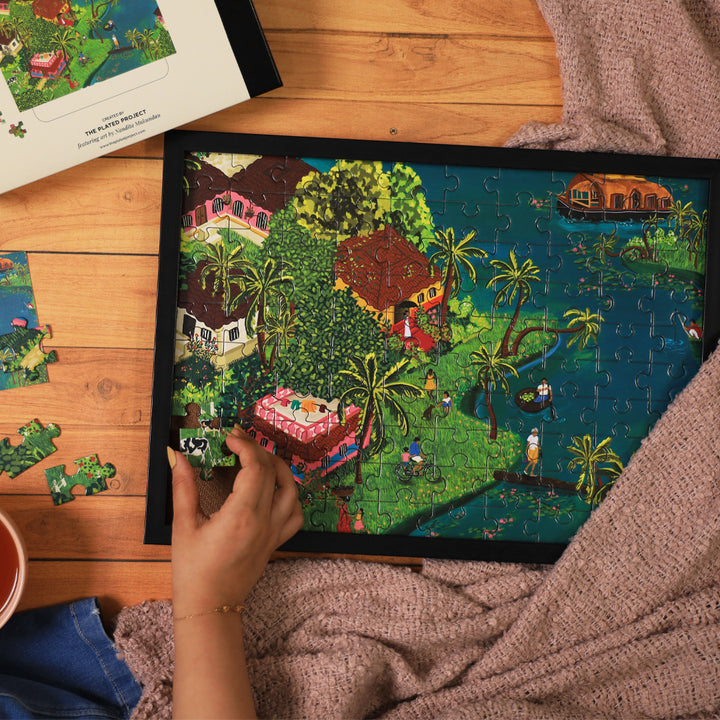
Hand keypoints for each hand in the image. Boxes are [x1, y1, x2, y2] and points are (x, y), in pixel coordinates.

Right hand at [170, 426, 303, 615]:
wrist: (210, 607)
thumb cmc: (193, 571)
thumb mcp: (183, 526)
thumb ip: (183, 487)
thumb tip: (176, 456)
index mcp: (241, 514)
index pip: (256, 467)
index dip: (245, 446)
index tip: (230, 437)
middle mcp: (264, 521)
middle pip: (273, 472)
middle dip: (257, 450)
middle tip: (238, 442)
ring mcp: (274, 532)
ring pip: (292, 490)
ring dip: (279, 468)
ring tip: (259, 458)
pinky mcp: (277, 541)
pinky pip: (295, 513)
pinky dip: (290, 495)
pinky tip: (275, 489)